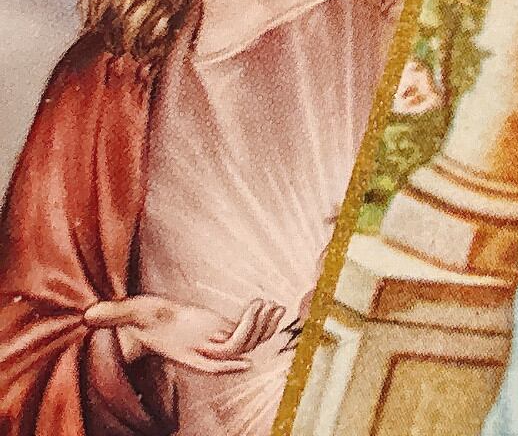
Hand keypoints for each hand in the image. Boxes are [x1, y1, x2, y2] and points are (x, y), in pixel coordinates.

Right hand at [89, 295, 285, 372]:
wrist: (146, 324)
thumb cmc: (140, 318)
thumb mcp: (130, 312)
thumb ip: (114, 314)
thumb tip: (89, 314)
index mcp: (185, 348)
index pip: (208, 363)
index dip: (228, 364)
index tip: (247, 358)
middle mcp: (202, 347)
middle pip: (233, 351)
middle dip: (252, 333)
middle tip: (265, 305)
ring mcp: (213, 339)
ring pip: (245, 344)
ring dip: (264, 328)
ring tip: (276, 305)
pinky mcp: (220, 328)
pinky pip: (247, 333)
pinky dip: (262, 322)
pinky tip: (273, 307)